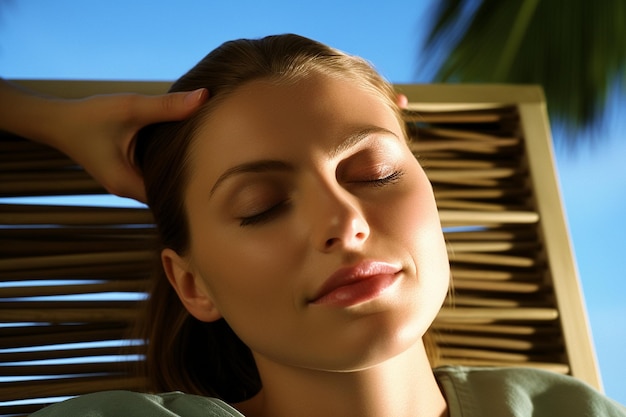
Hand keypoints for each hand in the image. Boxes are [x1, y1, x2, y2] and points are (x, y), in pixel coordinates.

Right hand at [52, 89, 207, 201]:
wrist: (56, 120)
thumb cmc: (89, 116)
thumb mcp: (131, 108)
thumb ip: (168, 106)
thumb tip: (205, 97)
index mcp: (127, 184)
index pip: (170, 197)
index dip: (195, 187)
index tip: (220, 174)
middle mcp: (127, 189)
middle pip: (167, 190)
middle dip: (191, 179)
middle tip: (223, 166)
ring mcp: (125, 182)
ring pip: (160, 182)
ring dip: (178, 170)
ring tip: (211, 158)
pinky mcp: (126, 171)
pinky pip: (152, 172)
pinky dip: (166, 162)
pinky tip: (185, 150)